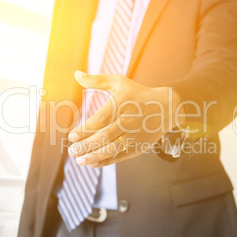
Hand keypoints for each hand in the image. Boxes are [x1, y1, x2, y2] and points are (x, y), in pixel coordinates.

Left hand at [67, 70, 185, 167]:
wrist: (166, 107)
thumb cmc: (137, 94)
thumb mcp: (119, 82)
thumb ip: (97, 80)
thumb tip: (77, 74)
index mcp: (122, 103)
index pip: (100, 119)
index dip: (84, 130)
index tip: (71, 136)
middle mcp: (128, 120)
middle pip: (104, 136)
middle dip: (85, 145)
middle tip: (72, 151)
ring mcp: (134, 135)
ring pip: (112, 148)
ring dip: (93, 156)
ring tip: (79, 160)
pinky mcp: (139, 146)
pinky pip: (120, 156)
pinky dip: (106, 161)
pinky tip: (93, 162)